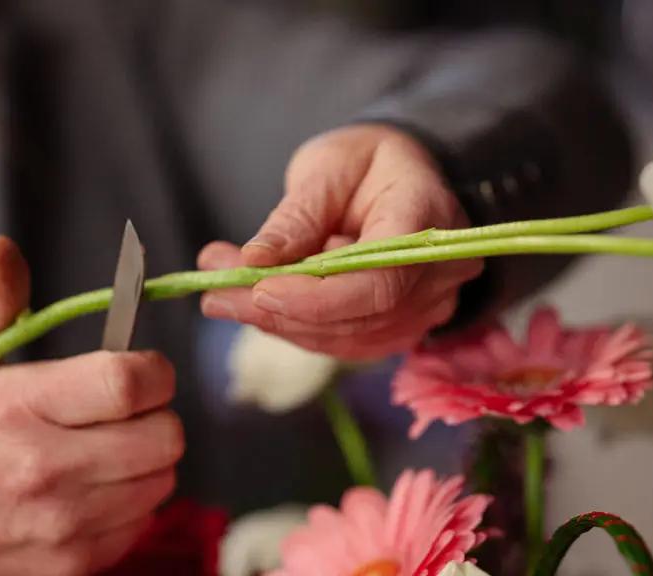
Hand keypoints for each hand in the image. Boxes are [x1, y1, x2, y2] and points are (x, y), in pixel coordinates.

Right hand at [0, 238, 183, 575]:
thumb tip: (2, 246)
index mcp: (19, 409)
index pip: (129, 382)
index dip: (152, 371)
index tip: (139, 370)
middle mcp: (46, 471)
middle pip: (164, 435)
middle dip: (155, 415)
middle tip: (124, 411)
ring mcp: (64, 525)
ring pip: (163, 479)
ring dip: (147, 458)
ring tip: (106, 448)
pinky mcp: (76, 562)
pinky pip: (143, 520)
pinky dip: (131, 501)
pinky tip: (93, 489)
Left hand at [199, 125, 481, 358]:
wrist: (399, 176)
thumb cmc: (365, 162)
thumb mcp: (326, 168)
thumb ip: (296, 216)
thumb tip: (255, 261)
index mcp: (425, 217)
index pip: (379, 282)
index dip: (317, 298)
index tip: (258, 290)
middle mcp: (438, 272)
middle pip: (357, 316)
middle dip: (280, 309)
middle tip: (215, 291)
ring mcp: (426, 306)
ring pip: (345, 337)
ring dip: (278, 321)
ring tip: (222, 293)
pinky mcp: (401, 325)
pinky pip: (343, 340)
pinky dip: (295, 326)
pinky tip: (252, 304)